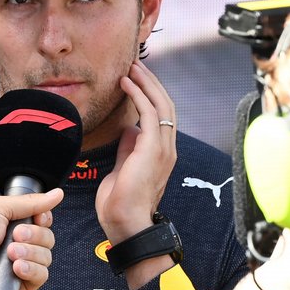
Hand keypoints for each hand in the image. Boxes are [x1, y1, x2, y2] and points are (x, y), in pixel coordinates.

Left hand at [0, 188, 60, 289]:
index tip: (36, 217)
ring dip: (30, 253)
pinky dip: (31, 270)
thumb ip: (31, 201)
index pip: (42, 220)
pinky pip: (42, 276)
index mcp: (11, 225)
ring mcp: (20, 266)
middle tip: (15, 235)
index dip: (43, 218)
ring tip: (10, 253)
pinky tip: (16, 268)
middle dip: (34, 235)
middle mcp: (17, 245)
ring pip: (46, 257)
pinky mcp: (22, 285)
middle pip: (47, 238)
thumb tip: (55, 194)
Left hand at [95, 60, 177, 242]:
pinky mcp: (153, 148)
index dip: (151, 94)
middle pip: (166, 104)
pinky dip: (139, 94)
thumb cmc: (121, 204)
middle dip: (151, 82)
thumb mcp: (124, 169)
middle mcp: (167, 147)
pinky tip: (126, 83)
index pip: (162, 115)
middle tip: (135, 65)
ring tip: (132, 67)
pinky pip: (150, 113)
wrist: (126, 224)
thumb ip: (129, 149)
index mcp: (162, 153)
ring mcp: (163, 148)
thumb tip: (129, 129)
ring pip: (162, 104)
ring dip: (146, 83)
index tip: (136, 79)